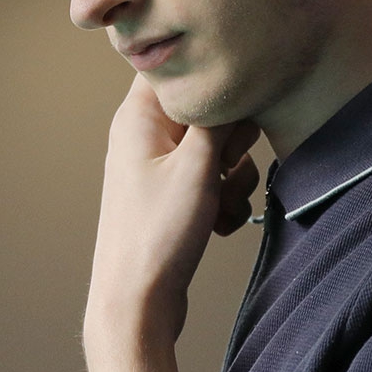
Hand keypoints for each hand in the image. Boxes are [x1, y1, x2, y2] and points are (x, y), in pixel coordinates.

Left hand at [85, 75, 260, 350]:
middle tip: (223, 168)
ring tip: (221, 206)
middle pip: (207, 111)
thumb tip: (235, 85)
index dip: (212, 83)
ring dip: (233, 179)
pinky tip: (219, 226)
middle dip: (232, 142)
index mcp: (139, 117)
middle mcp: (145, 136)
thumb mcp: (197, 167)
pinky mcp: (172, 197)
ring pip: (217, 150)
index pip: (178, 68)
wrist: (136, 302)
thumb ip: (219, 119)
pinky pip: (212, 182)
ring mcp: (158, 168)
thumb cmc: (157, 236)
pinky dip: (223, 202)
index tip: (230, 110)